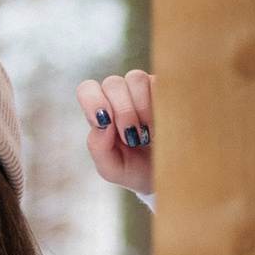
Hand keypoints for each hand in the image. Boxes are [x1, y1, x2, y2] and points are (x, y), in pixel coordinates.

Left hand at [78, 67, 153, 196]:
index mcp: (101, 112)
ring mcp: (143, 89)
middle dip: (123, 112)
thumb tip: (103, 122)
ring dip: (142, 107)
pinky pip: (159, 82)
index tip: (105, 122)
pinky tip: (164, 125)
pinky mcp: (165, 89)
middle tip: (133, 138)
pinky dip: (160, 105)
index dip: (93, 100)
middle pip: (113, 84)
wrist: (167, 175)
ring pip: (136, 79)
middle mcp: (119, 96)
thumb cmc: (135, 170)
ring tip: (150, 134)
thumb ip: (98, 147)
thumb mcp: (111, 168)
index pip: (87, 89)